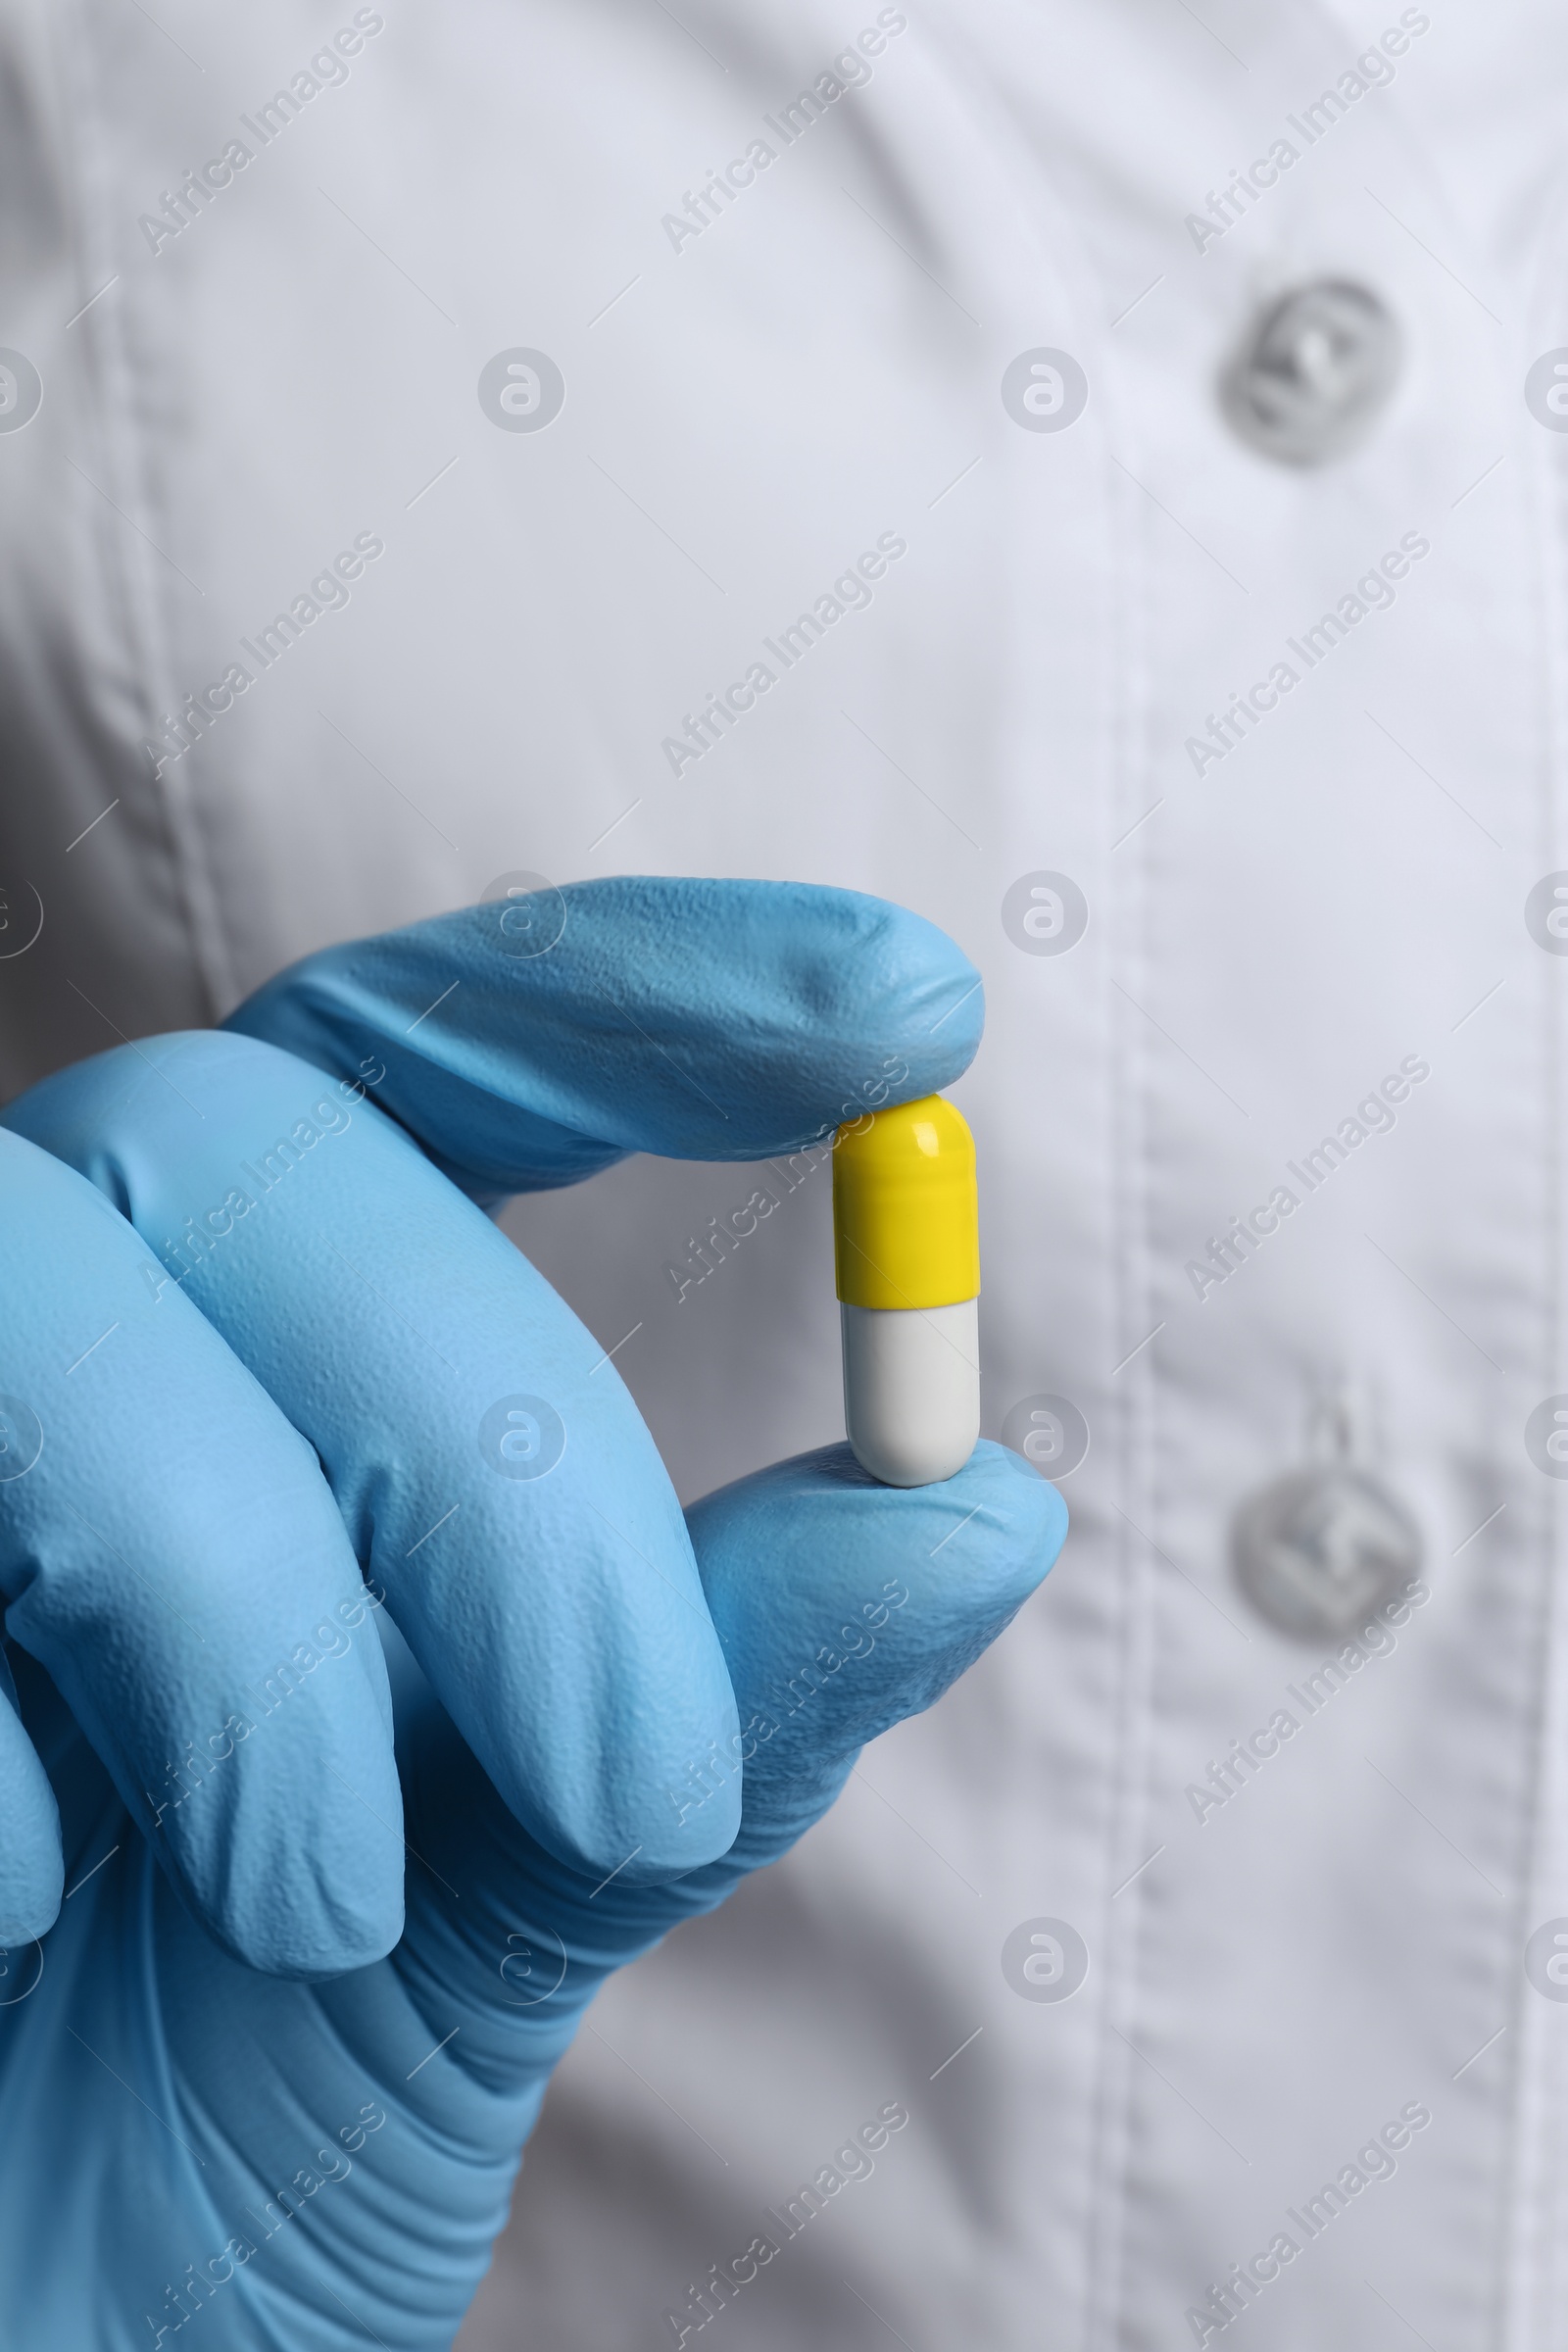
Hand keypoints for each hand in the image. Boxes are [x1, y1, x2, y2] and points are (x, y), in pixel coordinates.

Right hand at [0, 879, 1065, 2348]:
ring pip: (37, 1283)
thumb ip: (711, 1691)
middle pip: (251, 1131)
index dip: (651, 991)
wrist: (16, 2338)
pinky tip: (20, 1915)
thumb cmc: (232, 2112)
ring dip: (235, 1601)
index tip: (911, 1010)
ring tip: (316, 1901)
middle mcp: (64, 1337)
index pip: (432, 1046)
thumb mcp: (516, 1892)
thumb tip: (983, 1506)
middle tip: (630, 1776)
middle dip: (488, 1444)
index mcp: (254, 1357)